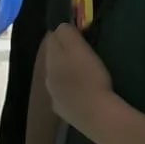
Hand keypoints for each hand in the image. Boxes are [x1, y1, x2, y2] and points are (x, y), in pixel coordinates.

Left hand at [43, 22, 115, 138]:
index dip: (64, 34)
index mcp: (51, 59)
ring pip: (56, 78)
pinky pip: (64, 96)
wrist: (97, 116)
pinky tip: (82, 94)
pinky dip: (70, 92)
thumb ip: (66, 34)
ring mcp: (53, 96)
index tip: (78, 35)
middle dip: (63, 54)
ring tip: (83, 74)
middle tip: (82, 53)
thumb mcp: (79, 49)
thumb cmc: (91, 78)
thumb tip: (60, 27)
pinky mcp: (62, 112)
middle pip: (53, 59)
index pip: (52, 38)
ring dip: (66, 73)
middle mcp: (47, 77)